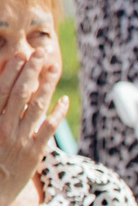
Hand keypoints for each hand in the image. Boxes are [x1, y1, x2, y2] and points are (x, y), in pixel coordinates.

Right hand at [0, 41, 67, 204]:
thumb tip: (1, 94)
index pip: (1, 90)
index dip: (12, 71)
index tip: (22, 55)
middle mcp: (4, 127)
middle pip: (20, 93)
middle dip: (32, 71)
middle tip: (42, 52)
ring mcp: (20, 139)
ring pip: (36, 106)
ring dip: (47, 85)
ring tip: (54, 68)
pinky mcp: (34, 152)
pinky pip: (48, 129)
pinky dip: (57, 113)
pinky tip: (64, 100)